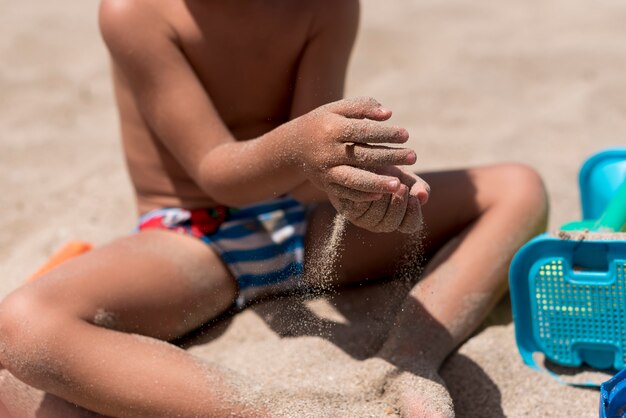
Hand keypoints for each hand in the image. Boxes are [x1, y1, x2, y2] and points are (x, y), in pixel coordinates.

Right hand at [293, 97, 416, 199]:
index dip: (384, 134)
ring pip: (353, 179)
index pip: (362, 131)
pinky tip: (382, 195)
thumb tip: (388, 114)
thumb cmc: (324, 123)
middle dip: (389, 157)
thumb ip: (362, 107)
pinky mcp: (326, 185)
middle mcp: (328, 151)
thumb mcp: (337, 109)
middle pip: (361, 155)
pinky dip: (363, 196)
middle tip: (413, 156)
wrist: (295, 146)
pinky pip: (345, 193)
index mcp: (331, 129)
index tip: (406, 135)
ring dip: (376, 183)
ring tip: (399, 185)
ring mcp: (326, 171)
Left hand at [328, 166, 428, 233]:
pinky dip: (365, 195)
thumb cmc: (387, 171)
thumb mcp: (406, 177)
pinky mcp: (347, 210)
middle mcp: (381, 223)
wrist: (359, 160)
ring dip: (382, 200)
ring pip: (375, 217)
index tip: (414, 198)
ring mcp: (363, 219)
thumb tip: (423, 196)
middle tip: (401, 188)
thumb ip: (418, 186)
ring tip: (386, 182)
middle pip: (392, 224)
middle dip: (398, 206)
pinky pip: (358, 207)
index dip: (413, 214)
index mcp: (398, 217)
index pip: (410, 225)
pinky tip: (369, 183)